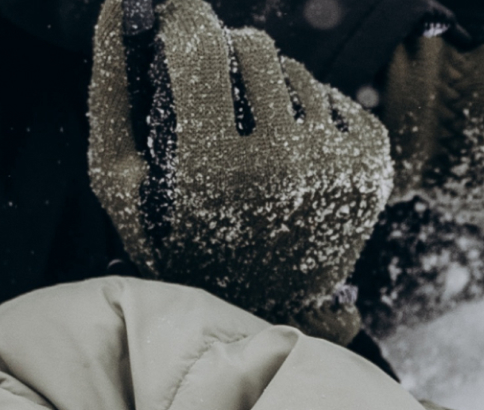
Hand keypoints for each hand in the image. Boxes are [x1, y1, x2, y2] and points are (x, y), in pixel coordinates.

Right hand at [90, 0, 393, 341]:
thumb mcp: (120, 174)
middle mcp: (283, 165)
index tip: (174, 15)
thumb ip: (111, 84)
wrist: (260, 305)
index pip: (201, 44)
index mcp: (213, 169)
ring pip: (294, 70)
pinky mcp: (373, 162)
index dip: (182, 17)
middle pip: (252, 46)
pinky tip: (285, 158)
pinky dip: (303, 114)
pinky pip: (330, 95)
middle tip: (208, 92)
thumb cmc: (173, 235)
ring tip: (245, 138)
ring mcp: (336, 164)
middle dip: (224, 55)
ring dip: (263, 86)